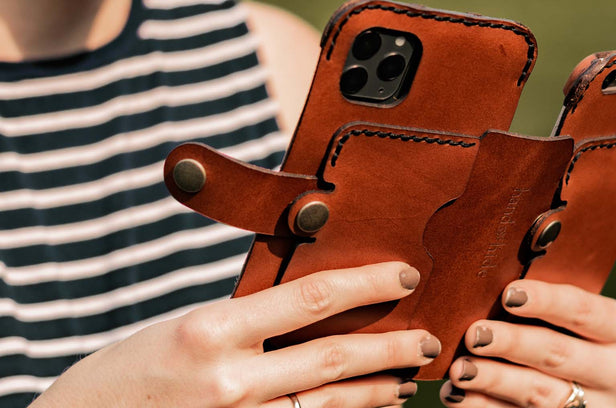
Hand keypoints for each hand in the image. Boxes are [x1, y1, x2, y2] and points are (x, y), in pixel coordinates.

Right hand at [31, 262, 436, 407]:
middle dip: (391, 349)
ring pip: (328, 407)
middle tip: (428, 339)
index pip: (310, 298)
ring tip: (408, 381)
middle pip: (333, 359)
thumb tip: (312, 304)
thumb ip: (248, 318)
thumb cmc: (132, 368)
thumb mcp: (187, 324)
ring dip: (377, 394)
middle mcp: (230, 380)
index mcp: (212, 329)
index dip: (367, 283)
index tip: (405, 274)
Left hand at [441, 280, 615, 407]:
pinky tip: (458, 394)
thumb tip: (491, 275)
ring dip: (494, 379)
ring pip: (539, 393)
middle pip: (558, 353)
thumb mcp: (568, 312)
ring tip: (460, 369)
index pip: (584, 310)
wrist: (580, 382)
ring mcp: (596, 406)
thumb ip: (543, 297)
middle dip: (512, 343)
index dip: (546, 301)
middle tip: (475, 334)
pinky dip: (485, 406)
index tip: (508, 295)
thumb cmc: (564, 327)